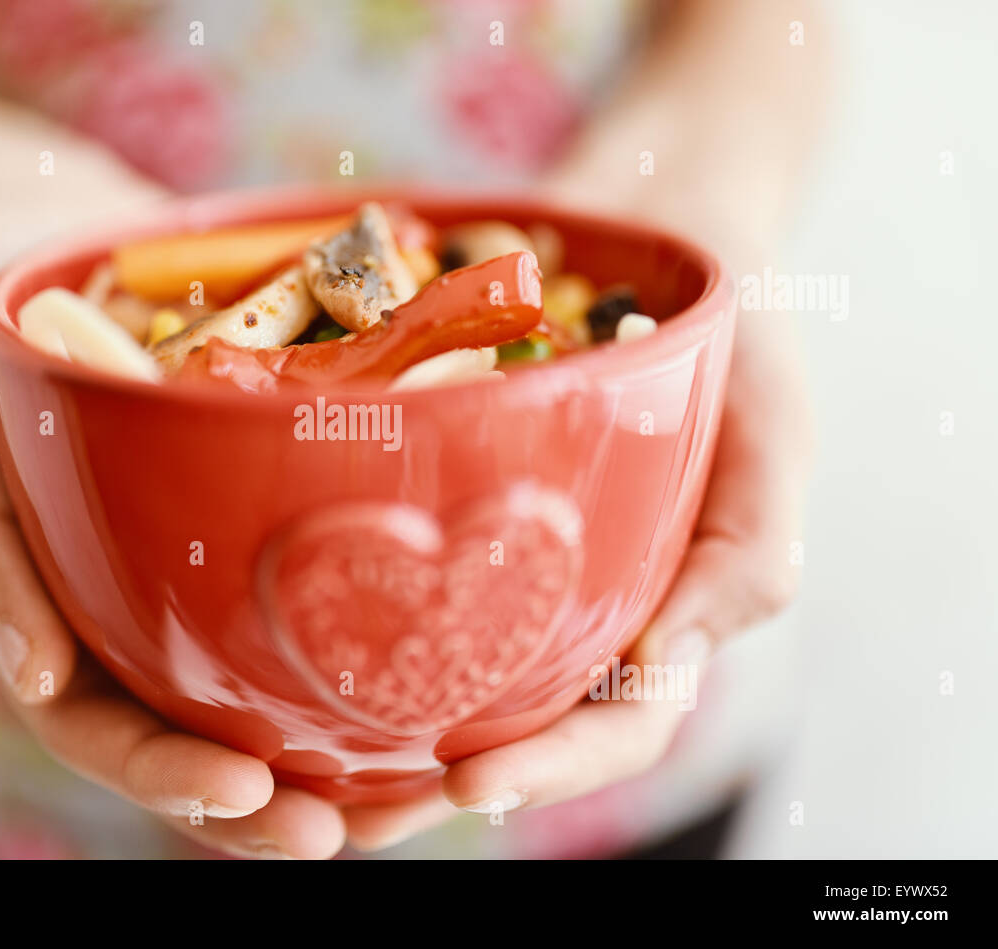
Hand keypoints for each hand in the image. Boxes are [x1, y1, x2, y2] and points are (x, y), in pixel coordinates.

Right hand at [0, 158, 346, 858]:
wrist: (48, 221)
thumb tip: (33, 676)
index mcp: (35, 601)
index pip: (92, 723)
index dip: (163, 775)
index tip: (251, 796)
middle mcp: (111, 602)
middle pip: (180, 734)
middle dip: (257, 802)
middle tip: (342, 833)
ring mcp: (172, 568)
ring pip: (243, 690)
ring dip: (315, 754)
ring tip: (403, 795)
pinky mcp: (232, 520)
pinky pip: (285, 600)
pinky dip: (341, 652)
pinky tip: (419, 679)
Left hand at [340, 250, 814, 851]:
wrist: (658, 235)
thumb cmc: (735, 340)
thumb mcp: (775, 430)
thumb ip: (750, 548)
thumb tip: (663, 658)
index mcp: (661, 608)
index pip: (618, 720)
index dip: (554, 766)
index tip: (472, 784)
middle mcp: (579, 602)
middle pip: (513, 723)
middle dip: (435, 783)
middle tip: (349, 821)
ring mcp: (513, 560)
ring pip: (447, 672)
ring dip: (377, 738)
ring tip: (295, 781)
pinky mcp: (453, 506)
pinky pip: (403, 576)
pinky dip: (350, 625)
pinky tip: (281, 656)